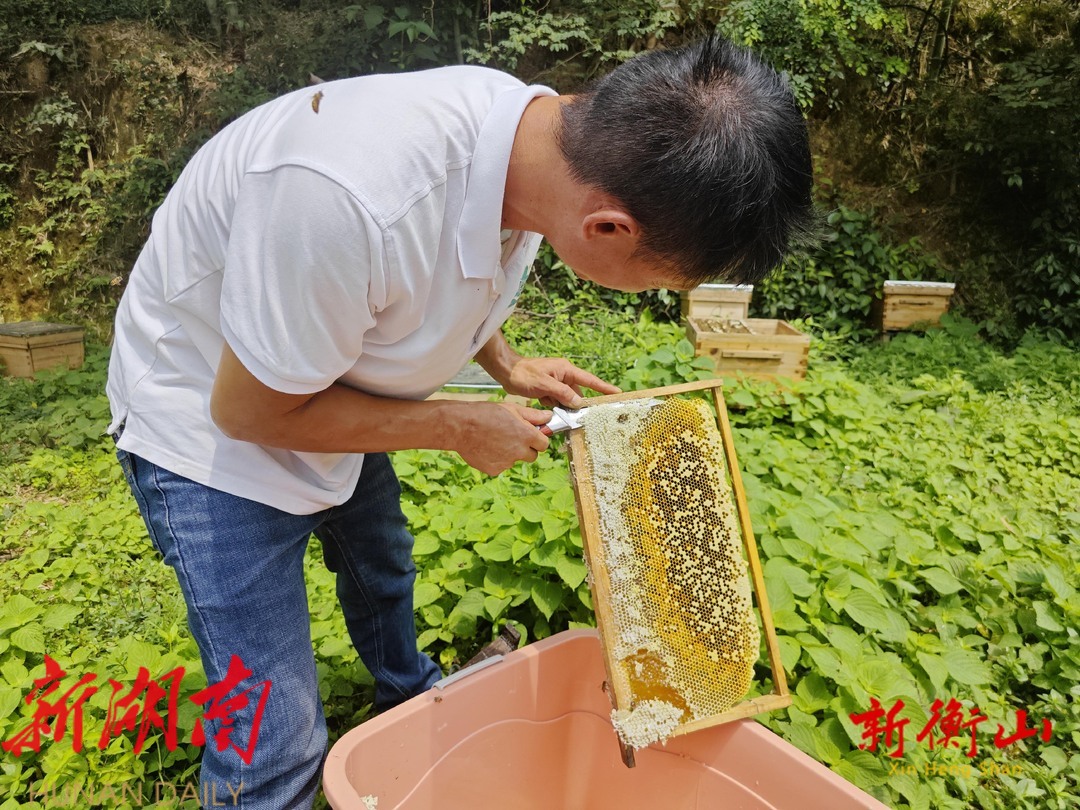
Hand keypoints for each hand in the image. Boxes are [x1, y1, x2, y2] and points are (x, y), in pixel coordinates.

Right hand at [454, 402, 553, 474]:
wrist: (460, 426)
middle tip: (511, 437)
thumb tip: (549, 417)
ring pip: (515, 460)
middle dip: (525, 448)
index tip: (530, 435)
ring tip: (494, 439)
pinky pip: (501, 466)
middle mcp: (520, 451)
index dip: (537, 439)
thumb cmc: (485, 413)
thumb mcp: (512, 409)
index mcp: (527, 435)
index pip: (544, 444)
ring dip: (510, 453)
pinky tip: (487, 447)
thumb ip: (533, 415)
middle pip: (532, 456)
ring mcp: (507, 463)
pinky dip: (496, 459)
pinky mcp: (495, 470)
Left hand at [504, 357, 620, 408]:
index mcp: (566, 370)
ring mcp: (556, 383)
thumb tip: (578, 402)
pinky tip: (546, 407)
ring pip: (566, 399)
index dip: (604, 387)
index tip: (617, 393)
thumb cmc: (524, 374)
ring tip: (558, 411)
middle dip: (577, 404)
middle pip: (578, 392)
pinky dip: (553, 406)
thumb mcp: (544, 384)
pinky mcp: (548, 389)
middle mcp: (563, 375)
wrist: (506, 372)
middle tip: (582, 415)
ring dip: (563, 407)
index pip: (589, 380)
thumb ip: (562, 393)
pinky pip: (557, 401)